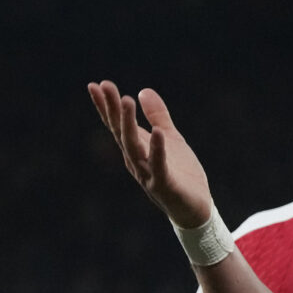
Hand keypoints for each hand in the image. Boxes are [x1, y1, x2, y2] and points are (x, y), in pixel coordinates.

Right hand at [88, 81, 214, 228]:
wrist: (195, 207)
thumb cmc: (181, 172)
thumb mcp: (171, 137)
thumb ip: (158, 116)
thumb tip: (142, 90)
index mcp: (137, 148)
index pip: (117, 124)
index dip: (106, 105)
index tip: (96, 84)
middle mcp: (136, 160)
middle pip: (120, 131)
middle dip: (113, 109)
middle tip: (106, 86)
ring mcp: (148, 173)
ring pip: (133, 146)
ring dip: (128, 124)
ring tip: (126, 100)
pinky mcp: (164, 184)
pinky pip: (159, 165)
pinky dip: (157, 150)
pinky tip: (158, 132)